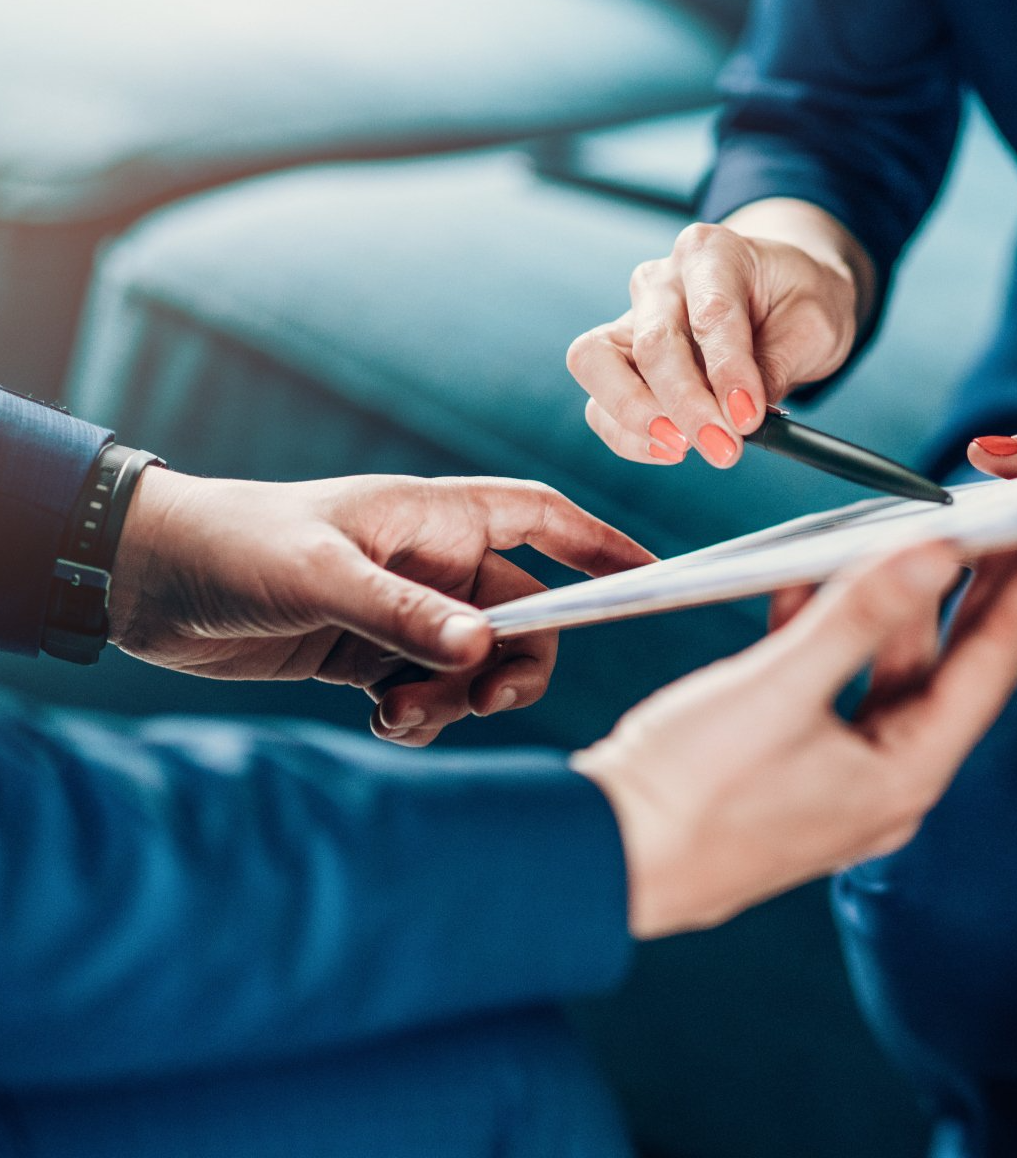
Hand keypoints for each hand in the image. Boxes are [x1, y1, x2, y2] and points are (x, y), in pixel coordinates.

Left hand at [109, 470, 652, 743]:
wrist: (143, 581)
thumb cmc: (232, 546)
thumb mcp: (319, 576)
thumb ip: (403, 615)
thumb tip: (485, 651)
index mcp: (435, 518)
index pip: (544, 522)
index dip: (601, 547)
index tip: (650, 578)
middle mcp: (432, 563)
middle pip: (525, 615)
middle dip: (517, 662)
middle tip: (483, 697)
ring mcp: (404, 611)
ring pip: (478, 663)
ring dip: (460, 698)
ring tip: (402, 714)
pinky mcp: (369, 655)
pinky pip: (431, 691)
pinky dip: (424, 715)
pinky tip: (384, 722)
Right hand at [567, 200, 869, 468]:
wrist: (780, 295)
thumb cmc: (796, 300)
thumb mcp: (813, 324)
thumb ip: (776, 365)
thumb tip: (740, 417)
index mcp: (712, 253)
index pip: (711, 314)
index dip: (728, 371)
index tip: (749, 418)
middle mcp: (661, 280)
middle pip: (652, 342)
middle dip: (686, 404)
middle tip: (723, 448)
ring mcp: (631, 318)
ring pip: (596, 364)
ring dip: (636, 417)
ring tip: (684, 448)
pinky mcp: (618, 360)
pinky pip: (600, 402)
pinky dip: (628, 435)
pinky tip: (672, 449)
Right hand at [571, 540, 1016, 937]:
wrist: (598, 861)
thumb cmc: (685, 792)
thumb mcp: (778, 689)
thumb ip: (860, 616)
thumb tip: (936, 553)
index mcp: (905, 774)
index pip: (992, 666)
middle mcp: (888, 784)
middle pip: (952, 670)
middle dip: (977, 592)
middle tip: (1005, 521)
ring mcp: (842, 779)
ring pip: (888, 674)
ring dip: (892, 606)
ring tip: (906, 534)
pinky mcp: (795, 768)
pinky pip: (833, 689)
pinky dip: (830, 634)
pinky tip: (807, 581)